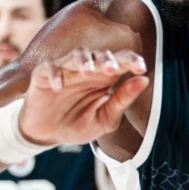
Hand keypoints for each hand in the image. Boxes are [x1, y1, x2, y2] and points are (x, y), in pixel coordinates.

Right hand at [20, 49, 148, 145]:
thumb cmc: (79, 123)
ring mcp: (65, 70)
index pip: (121, 61)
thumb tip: (144, 80)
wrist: (49, 135)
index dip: (132, 60)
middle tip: (113, 70)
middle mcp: (87, 69)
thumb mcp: (105, 119)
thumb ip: (123, 100)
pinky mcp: (43, 75)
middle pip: (100, 54)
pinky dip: (55, 74)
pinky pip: (49, 68)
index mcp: (105, 78)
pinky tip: (59, 86)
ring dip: (83, 61)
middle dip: (107, 59)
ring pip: (76, 54)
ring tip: (88, 72)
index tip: (141, 68)